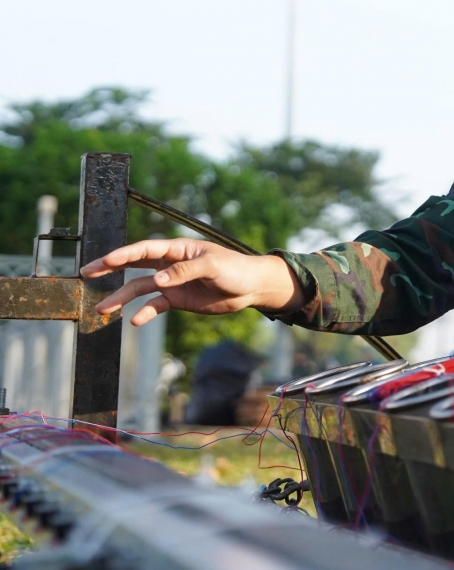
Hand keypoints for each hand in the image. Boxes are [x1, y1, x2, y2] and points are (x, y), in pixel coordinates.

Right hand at [79, 239, 303, 325]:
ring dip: (121, 298)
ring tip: (101, 309)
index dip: (125, 254)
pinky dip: (145, 313)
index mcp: (178, 249)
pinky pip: (155, 306)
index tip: (105, 261)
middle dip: (110, 269)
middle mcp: (170, 264)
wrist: (251, 288)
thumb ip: (184, 271)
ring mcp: (171, 282)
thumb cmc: (235, 269)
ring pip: (140, 288)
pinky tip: (134, 321)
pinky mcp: (177, 299)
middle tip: (86, 273)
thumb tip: (158, 280)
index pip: (146, 249)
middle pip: (134, 265)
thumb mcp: (213, 266)